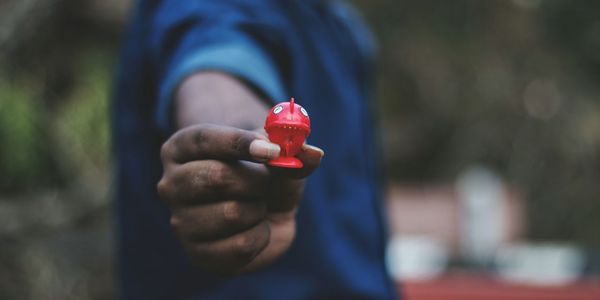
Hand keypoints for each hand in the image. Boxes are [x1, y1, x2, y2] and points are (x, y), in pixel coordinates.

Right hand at [157, 124, 322, 274]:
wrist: (266, 211)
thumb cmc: (266, 174)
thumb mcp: (280, 154)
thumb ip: (294, 151)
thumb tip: (312, 153)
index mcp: (182, 148)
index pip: (203, 139)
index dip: (239, 143)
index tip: (272, 150)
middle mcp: (171, 184)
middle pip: (217, 178)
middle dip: (256, 180)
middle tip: (265, 182)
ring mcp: (180, 222)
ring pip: (232, 214)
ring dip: (258, 209)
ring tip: (255, 205)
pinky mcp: (197, 254)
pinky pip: (240, 246)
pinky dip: (260, 236)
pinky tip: (253, 229)